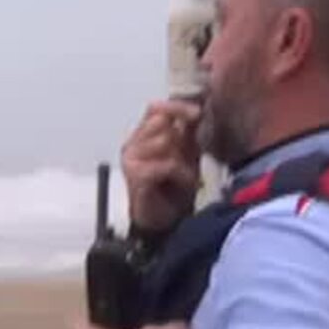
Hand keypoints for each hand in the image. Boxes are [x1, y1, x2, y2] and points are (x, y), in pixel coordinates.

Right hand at [121, 100, 202, 234]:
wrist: (166, 221)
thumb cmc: (175, 187)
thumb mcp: (187, 152)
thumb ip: (188, 130)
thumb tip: (198, 107)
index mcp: (143, 135)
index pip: (155, 108)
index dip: (177, 107)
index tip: (198, 113)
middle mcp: (132, 144)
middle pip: (159, 121)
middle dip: (181, 138)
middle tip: (190, 158)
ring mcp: (130, 160)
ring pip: (164, 141)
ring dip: (183, 159)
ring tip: (187, 175)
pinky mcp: (135, 177)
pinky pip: (165, 164)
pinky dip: (181, 174)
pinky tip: (185, 184)